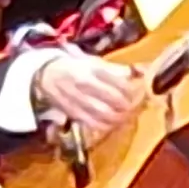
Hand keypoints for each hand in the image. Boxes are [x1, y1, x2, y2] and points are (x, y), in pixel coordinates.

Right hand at [35, 53, 149, 144]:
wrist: (46, 76)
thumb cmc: (75, 67)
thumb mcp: (95, 62)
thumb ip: (117, 70)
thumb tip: (141, 73)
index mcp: (92, 70)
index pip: (121, 83)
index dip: (135, 90)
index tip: (141, 91)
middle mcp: (86, 86)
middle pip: (117, 101)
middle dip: (132, 105)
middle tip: (138, 104)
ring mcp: (80, 102)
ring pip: (108, 116)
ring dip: (123, 118)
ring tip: (129, 114)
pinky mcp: (75, 115)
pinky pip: (97, 125)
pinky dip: (110, 126)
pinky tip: (115, 121)